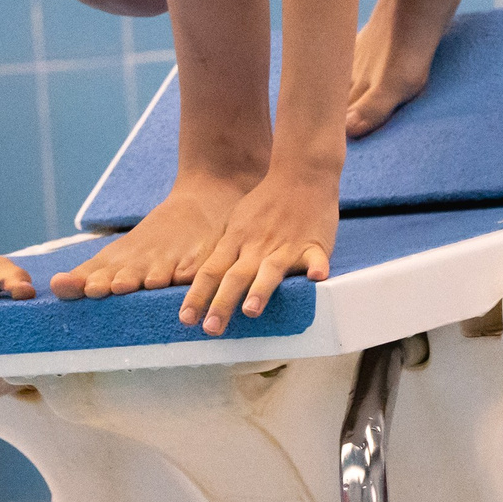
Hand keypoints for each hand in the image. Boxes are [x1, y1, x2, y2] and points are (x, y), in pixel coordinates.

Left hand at [178, 170, 336, 335]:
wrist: (300, 173)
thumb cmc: (266, 202)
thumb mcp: (235, 223)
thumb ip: (223, 251)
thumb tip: (201, 280)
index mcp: (236, 242)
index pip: (211, 271)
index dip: (197, 295)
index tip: (185, 319)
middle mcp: (257, 246)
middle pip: (235, 276)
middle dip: (221, 303)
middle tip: (210, 329)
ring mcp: (285, 245)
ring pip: (271, 270)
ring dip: (261, 290)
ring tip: (251, 311)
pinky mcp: (314, 243)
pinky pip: (316, 256)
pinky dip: (317, 266)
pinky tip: (317, 278)